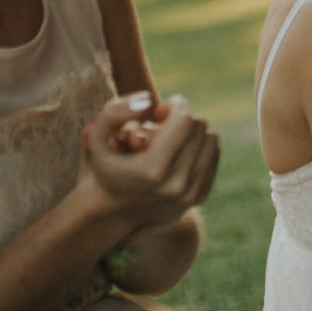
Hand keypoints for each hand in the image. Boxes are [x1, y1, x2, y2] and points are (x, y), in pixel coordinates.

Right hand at [79, 92, 220, 230]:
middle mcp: (175, 185)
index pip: (184, 118)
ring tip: (169, 141)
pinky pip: (214, 154)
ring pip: (210, 139)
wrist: (112, 211)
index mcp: (152, 169)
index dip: (174, 106)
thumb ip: (114, 112)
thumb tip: (148, 99)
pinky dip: (200, 147)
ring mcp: (189, 194)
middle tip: (160, 127)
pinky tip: (178, 153)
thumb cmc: (106, 166)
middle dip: (180, 121)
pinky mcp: (199, 196)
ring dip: (191, 134)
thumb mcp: (97, 137)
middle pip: (198, 127)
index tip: (159, 111)